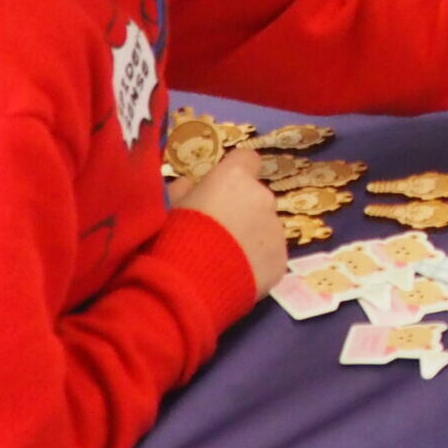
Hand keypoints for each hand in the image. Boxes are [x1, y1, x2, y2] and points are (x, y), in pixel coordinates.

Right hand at [167, 147, 287, 297]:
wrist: (186, 288)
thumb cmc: (169, 240)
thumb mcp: (165, 209)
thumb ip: (181, 191)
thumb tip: (189, 184)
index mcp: (234, 177)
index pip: (246, 160)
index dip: (235, 173)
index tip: (221, 189)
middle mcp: (263, 197)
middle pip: (256, 197)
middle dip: (241, 210)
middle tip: (216, 234)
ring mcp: (276, 230)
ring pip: (266, 228)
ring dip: (250, 238)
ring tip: (224, 261)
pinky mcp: (281, 260)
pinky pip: (270, 256)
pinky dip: (257, 264)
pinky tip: (235, 277)